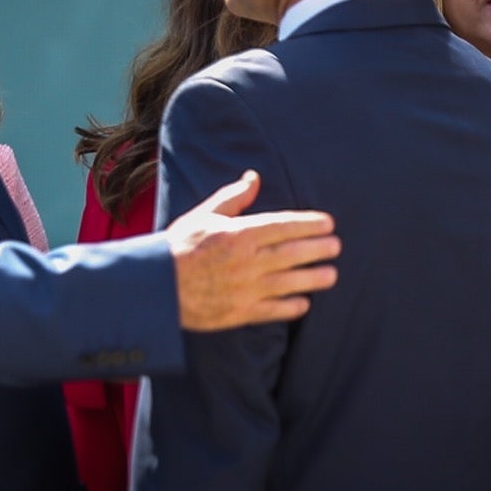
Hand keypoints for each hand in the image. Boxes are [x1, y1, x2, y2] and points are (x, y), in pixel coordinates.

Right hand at [166, 170, 338, 330]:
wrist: (154, 287)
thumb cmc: (179, 246)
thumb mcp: (204, 214)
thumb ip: (234, 197)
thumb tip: (254, 178)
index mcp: (239, 234)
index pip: (284, 226)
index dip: (309, 224)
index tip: (328, 223)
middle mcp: (246, 262)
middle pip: (292, 254)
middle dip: (318, 249)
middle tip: (336, 246)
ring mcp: (245, 290)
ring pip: (289, 283)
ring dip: (313, 278)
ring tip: (331, 274)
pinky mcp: (239, 313)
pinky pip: (272, 311)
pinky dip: (291, 307)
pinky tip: (304, 303)